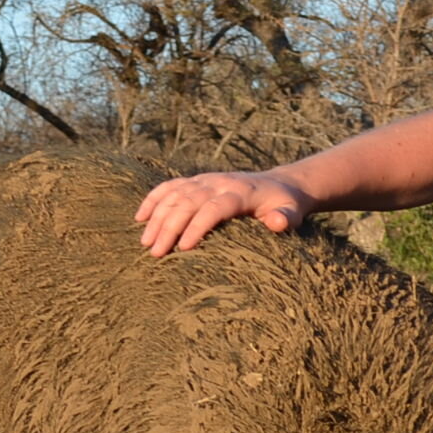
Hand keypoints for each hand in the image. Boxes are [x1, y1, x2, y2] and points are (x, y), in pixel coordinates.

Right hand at [135, 171, 312, 256]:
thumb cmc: (285, 205)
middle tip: (156, 253)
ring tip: (146, 242)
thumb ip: (286, 218)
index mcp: (241, 192)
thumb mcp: (293, 212)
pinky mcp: (197, 181)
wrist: (280, 184)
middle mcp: (219, 182)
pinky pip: (170, 186)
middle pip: (188, 201)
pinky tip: (140, 217)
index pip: (214, 207)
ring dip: (157, 216)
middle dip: (170, 226)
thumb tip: (277, 222)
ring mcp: (206, 180)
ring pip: (175, 194)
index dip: (198, 226)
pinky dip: (154, 199)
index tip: (185, 249)